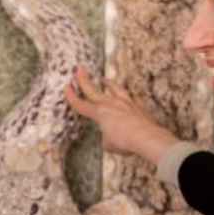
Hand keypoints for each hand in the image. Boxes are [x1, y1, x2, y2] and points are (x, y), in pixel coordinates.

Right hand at [64, 66, 178, 163]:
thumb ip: (106, 137)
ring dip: (108, 83)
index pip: (81, 104)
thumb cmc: (126, 142)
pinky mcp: (138, 106)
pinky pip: (130, 99)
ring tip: (105, 79)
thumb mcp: (109, 144)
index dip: (72, 97)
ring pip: (114, 88)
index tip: (67, 88)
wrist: (147, 137)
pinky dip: (126, 98)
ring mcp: (125, 103)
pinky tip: (127, 98)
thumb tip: (110, 135)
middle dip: (83, 80)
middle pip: (93, 90)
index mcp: (99, 113)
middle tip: (79, 70)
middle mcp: (111, 104)